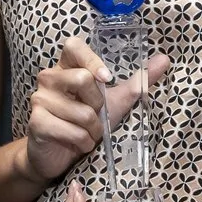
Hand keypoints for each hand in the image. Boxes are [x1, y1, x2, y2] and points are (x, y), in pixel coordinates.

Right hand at [23, 38, 169, 183]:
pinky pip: (72, 131)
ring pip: (82, 112)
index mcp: (67, 66)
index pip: (73, 45)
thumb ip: (138, 81)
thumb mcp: (115, 101)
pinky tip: (79, 143)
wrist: (60, 155)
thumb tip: (165, 59)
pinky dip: (83, 142)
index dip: (92, 60)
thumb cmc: (87, 123)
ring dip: (94, 129)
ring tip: (89, 133)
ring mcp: (39, 99)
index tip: (108, 79)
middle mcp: (49, 77)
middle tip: (96, 116)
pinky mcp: (36, 122)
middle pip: (82, 79)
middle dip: (99, 105)